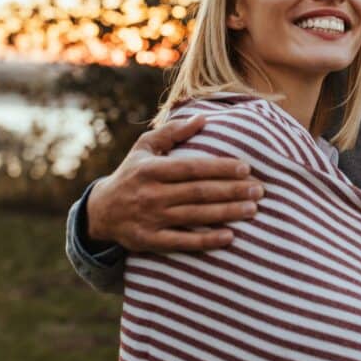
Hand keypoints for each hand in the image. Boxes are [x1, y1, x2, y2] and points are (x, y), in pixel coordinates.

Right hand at [86, 115, 263, 252]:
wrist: (101, 212)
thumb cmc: (132, 173)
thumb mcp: (145, 147)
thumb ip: (173, 132)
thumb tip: (203, 118)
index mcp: (151, 169)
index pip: (192, 168)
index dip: (220, 168)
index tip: (245, 168)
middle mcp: (151, 194)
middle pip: (199, 192)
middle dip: (232, 191)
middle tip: (259, 190)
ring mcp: (150, 219)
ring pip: (195, 216)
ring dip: (226, 213)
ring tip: (252, 209)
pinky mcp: (150, 242)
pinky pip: (182, 242)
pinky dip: (206, 240)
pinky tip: (229, 236)